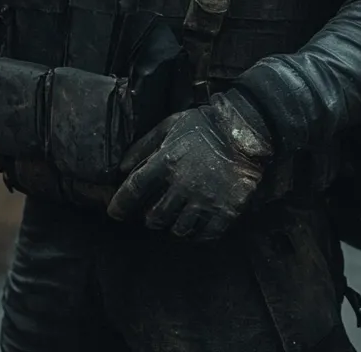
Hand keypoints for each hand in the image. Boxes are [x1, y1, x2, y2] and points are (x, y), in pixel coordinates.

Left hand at [106, 90, 272, 240]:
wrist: (245, 130)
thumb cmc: (204, 125)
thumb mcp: (170, 126)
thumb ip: (144, 145)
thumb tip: (122, 168)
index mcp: (167, 161)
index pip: (135, 190)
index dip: (121, 204)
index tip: (114, 213)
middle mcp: (182, 185)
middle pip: (155, 216)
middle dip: (150, 216)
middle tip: (155, 211)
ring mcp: (205, 201)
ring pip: (178, 229)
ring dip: (173, 225)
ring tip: (177, 216)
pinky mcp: (225, 211)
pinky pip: (204, 235)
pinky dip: (196, 234)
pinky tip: (196, 225)